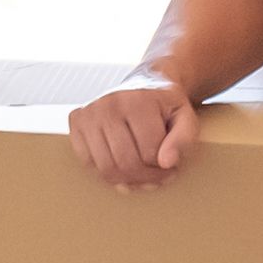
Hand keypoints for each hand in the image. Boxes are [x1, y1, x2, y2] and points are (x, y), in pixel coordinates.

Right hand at [68, 77, 200, 189]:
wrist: (146, 82)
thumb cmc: (165, 105)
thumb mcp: (186, 118)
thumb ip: (183, 139)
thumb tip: (166, 162)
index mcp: (138, 101)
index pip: (149, 154)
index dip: (164, 169)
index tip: (171, 168)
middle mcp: (109, 104)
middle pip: (126, 163)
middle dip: (145, 178)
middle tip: (157, 178)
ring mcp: (89, 112)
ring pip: (106, 168)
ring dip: (126, 180)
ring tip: (141, 175)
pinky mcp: (76, 120)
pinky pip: (87, 162)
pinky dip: (105, 171)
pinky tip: (120, 163)